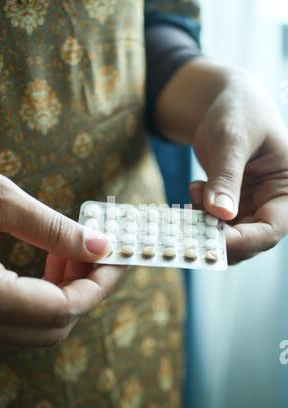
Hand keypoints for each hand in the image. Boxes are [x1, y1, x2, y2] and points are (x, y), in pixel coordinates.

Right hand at [0, 171, 124, 346]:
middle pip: (53, 327)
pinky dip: (45, 295)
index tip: (121, 258)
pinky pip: (19, 319)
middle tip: (102, 251)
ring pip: (37, 327)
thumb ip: (52, 228)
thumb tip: (101, 245)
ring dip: (68, 292)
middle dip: (88, 289)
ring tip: (76, 251)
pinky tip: (52, 262)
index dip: (99, 285)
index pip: (60, 309)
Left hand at [155, 59, 287, 262]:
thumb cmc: (240, 112)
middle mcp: (270, 205)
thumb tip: (219, 213)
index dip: (242, 241)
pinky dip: (198, 216)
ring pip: (227, 235)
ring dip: (204, 227)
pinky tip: (194, 192)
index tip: (210, 239)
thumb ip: (226, 176)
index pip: (270, 230)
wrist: (225, 104)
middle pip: (247, 240)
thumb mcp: (234, 140)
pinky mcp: (229, 205)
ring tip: (191, 200)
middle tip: (190, 227)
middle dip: (217, 237)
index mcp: (286, 192)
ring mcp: (249, 207)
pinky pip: (213, 223)